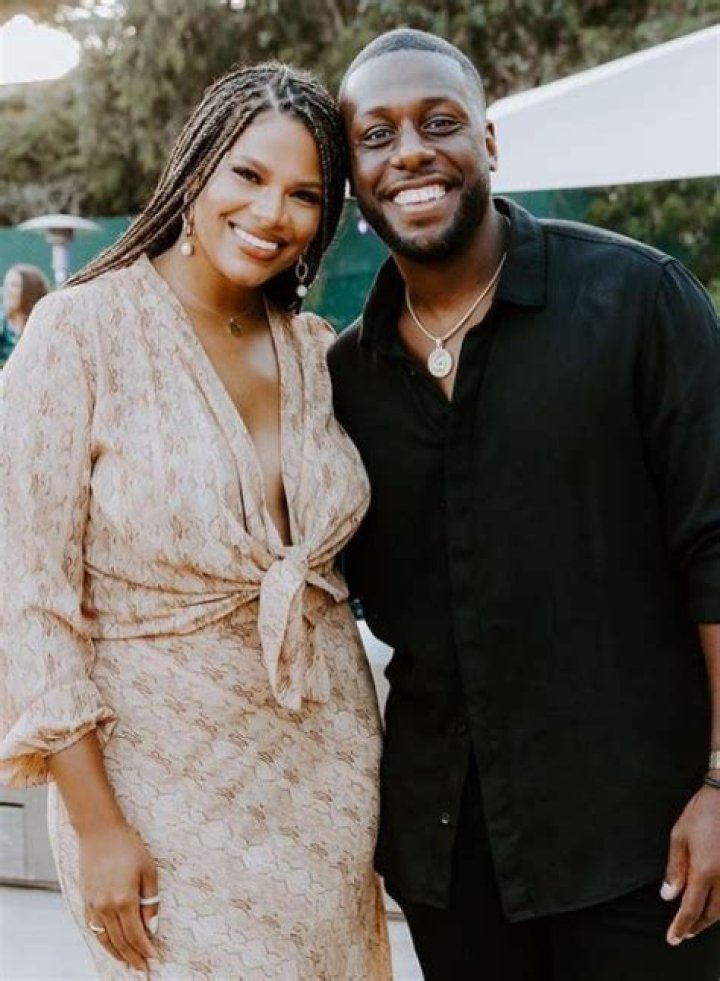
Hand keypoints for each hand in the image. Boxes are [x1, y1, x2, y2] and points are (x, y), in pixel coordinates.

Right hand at [80, 818, 159, 970]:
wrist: (99, 831)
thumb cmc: (128, 846)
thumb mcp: (148, 870)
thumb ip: (150, 901)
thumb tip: (152, 929)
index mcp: (124, 899)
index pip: (136, 935)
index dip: (145, 949)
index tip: (154, 959)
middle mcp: (106, 907)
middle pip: (120, 941)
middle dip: (133, 957)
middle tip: (143, 969)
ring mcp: (93, 905)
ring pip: (105, 939)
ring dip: (117, 954)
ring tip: (128, 964)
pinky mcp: (85, 900)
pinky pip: (94, 928)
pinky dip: (103, 941)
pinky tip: (111, 946)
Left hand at [662, 784, 719, 944]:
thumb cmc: (702, 813)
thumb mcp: (679, 836)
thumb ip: (675, 869)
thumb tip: (669, 896)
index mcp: (705, 870)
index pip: (691, 909)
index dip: (681, 926)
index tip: (673, 939)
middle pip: (712, 914)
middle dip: (696, 926)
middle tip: (684, 933)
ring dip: (711, 918)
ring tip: (697, 922)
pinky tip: (715, 905)